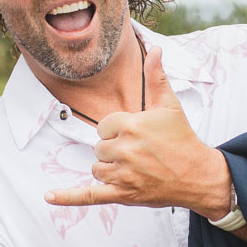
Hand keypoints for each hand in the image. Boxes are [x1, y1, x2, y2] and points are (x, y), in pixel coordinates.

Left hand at [44, 45, 232, 217]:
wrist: (198, 175)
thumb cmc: (182, 139)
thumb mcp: (170, 105)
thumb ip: (156, 77)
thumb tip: (155, 50)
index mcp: (130, 125)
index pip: (104, 127)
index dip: (118, 131)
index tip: (137, 135)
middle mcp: (124, 149)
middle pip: (99, 148)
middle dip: (115, 150)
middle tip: (141, 153)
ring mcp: (123, 174)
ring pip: (97, 169)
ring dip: (110, 169)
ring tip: (135, 168)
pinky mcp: (123, 194)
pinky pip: (90, 196)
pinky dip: (68, 197)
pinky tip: (49, 196)